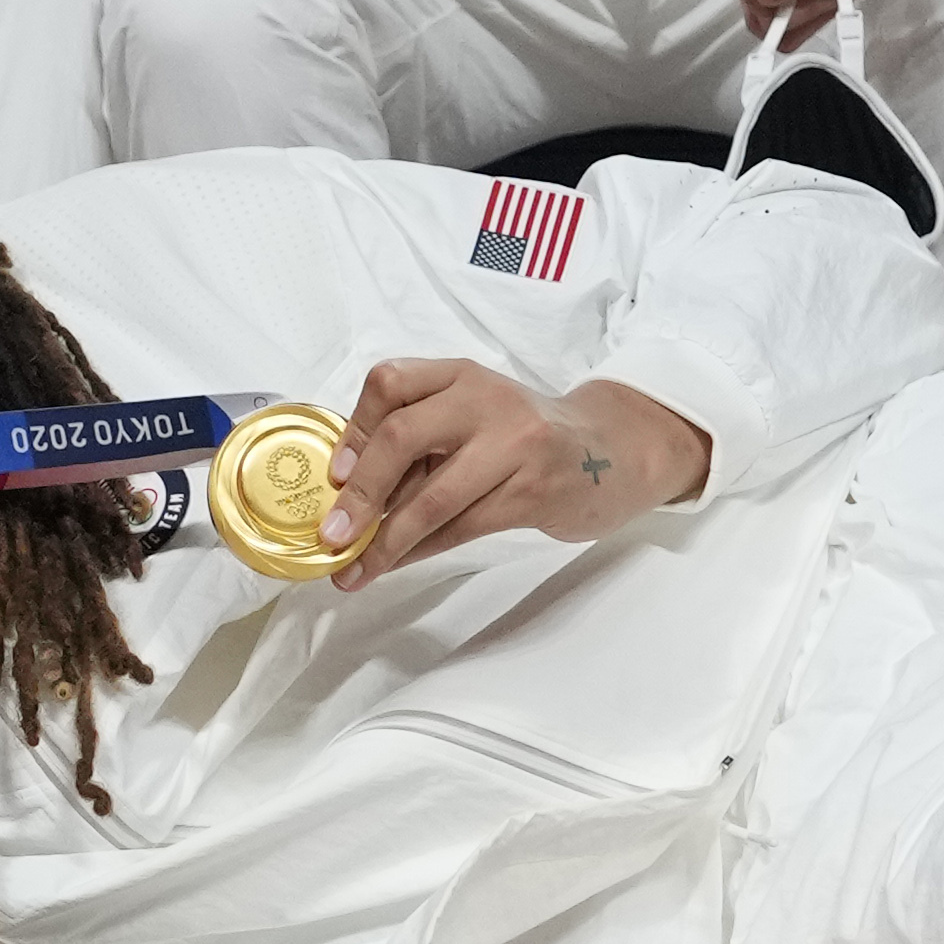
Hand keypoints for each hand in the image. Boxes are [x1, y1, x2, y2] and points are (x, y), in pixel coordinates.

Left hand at [316, 358, 709, 583]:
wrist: (611, 453)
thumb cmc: (523, 438)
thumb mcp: (473, 415)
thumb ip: (419, 437)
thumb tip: (347, 493)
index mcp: (460, 374)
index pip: (390, 383)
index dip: (354, 430)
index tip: (334, 475)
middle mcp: (485, 400)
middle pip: (402, 436)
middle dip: (359, 494)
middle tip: (332, 535)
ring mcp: (514, 444)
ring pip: (432, 497)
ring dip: (385, 541)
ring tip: (354, 569)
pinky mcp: (533, 491)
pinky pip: (461, 527)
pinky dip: (420, 551)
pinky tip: (395, 566)